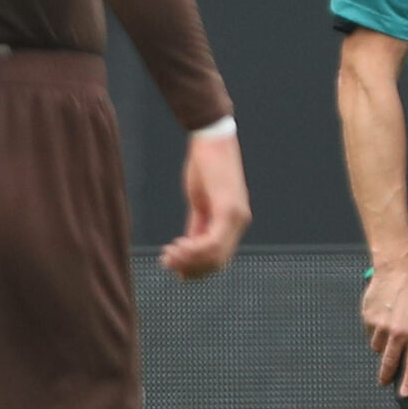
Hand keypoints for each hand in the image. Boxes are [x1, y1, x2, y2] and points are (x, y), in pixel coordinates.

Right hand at [161, 130, 249, 279]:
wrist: (212, 139)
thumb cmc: (205, 166)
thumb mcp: (200, 202)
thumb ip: (197, 226)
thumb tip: (188, 248)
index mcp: (234, 221)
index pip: (219, 257)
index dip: (197, 268)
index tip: (175, 269)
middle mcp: (240, 221)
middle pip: (217, 262)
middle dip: (191, 268)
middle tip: (167, 263)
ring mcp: (236, 217)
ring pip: (215, 255)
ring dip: (189, 261)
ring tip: (169, 256)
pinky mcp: (228, 209)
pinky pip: (212, 241)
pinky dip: (194, 250)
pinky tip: (177, 247)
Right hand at [361, 257, 407, 399]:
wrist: (395, 272)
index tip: (405, 393)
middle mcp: (399, 332)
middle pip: (390, 362)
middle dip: (387, 375)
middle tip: (385, 381)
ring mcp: (381, 327)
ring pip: (378, 348)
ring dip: (383, 344)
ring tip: (388, 329)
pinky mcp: (368, 320)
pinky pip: (370, 334)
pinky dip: (375, 330)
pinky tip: (381, 318)